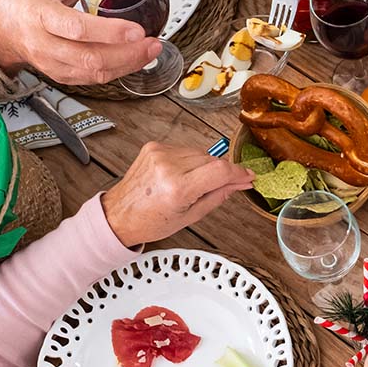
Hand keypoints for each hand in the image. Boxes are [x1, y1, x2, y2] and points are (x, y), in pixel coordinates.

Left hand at [101, 142, 254, 246]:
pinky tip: (181, 175)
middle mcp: (167, 166)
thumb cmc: (151, 220)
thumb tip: (241, 183)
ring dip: (205, 166)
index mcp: (177, 188)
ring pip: (200, 153)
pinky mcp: (154, 146)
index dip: (238, 172)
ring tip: (192, 184)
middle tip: (221, 186)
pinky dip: (190, 161)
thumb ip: (219, 196)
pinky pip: (186, 150)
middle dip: (221, 172)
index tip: (248, 176)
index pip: (220, 170)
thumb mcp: (191, 216)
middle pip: (212, 160)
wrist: (119, 214)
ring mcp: (159, 153)